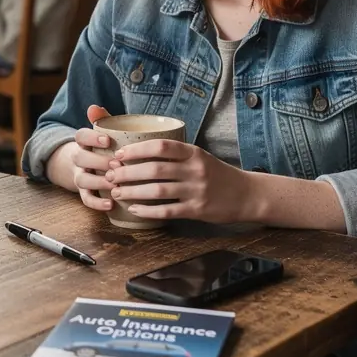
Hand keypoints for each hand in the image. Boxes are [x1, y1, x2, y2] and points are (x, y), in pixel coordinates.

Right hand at [45, 105, 115, 212]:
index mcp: (83, 143)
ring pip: (82, 179)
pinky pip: (86, 199)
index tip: (107, 140)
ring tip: (115, 185)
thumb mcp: (100, 133)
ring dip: (98, 182)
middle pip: (81, 158)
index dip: (92, 138)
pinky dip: (97, 203)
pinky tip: (111, 205)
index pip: (81, 136)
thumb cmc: (100, 148)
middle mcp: (79, 159)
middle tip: (117, 164)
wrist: (82, 166)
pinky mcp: (84, 192)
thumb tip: (95, 107)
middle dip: (98, 161)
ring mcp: (80, 176)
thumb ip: (101, 121)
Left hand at [104, 138, 253, 223]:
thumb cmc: (216, 174)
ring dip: (133, 191)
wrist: (247, 194)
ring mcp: (196, 191)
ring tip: (116, 192)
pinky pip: (167, 210)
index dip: (137, 149)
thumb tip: (138, 150)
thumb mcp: (199, 156)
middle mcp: (195, 170)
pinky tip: (134, 209)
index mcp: (193, 152)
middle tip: (110, 175)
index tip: (119, 154)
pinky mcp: (198, 210)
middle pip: (154, 169)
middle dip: (127, 172)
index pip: (160, 146)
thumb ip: (175, 154)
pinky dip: (148, 210)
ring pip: (157, 190)